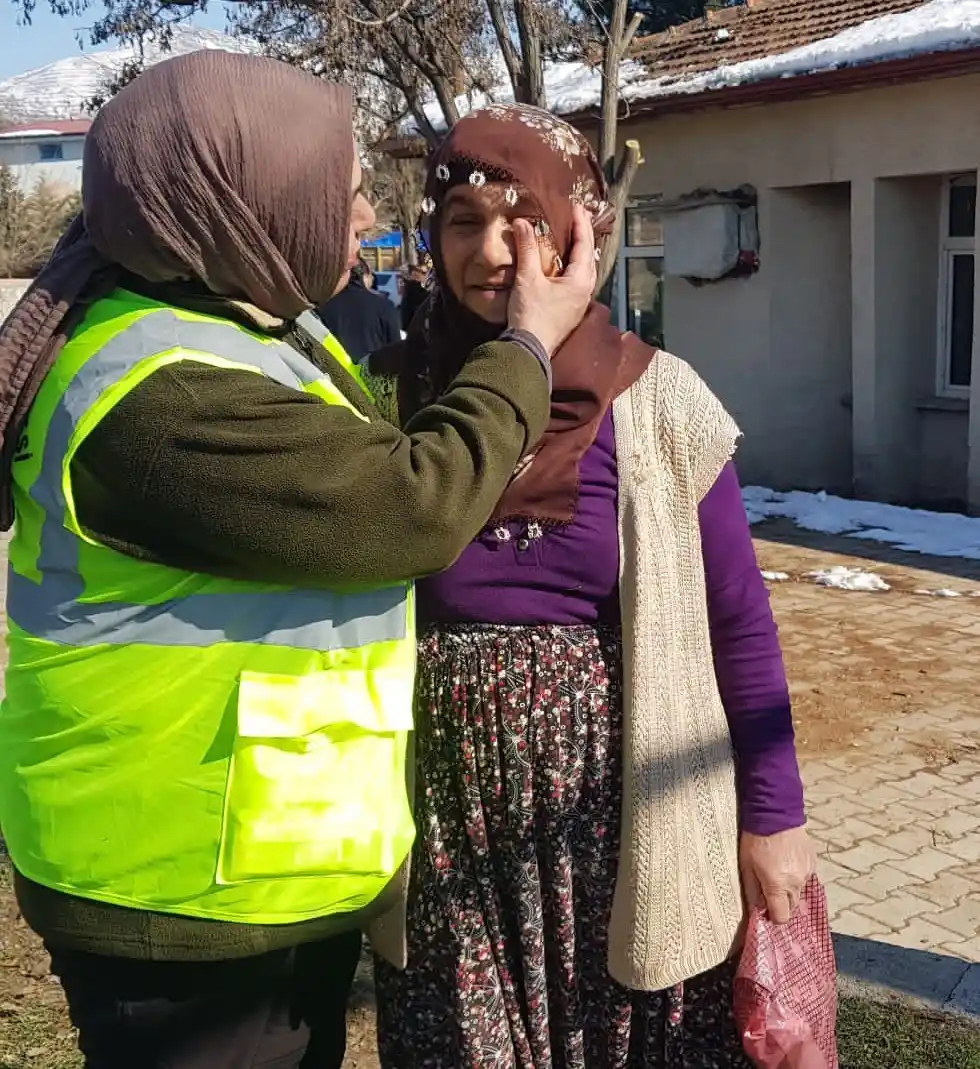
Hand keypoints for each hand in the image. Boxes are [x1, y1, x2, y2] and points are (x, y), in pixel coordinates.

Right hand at [507, 203, 596, 356]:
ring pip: (584, 272)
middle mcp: (585, 291)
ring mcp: (579, 304)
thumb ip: (527, 248)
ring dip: (579, 254)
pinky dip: (572, 269)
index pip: (584, 245)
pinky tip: (563, 267)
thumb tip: (523, 222)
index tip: (577, 207)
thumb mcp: (527, 278)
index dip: (581, 224)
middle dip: (583, 237)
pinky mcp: (569, 312)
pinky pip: (576, 283)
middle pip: (589, 258)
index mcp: (580, 281)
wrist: (529, 350)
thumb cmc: (531, 314)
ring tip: (572, 240)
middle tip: (577, 219)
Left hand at [740, 827, 815, 923]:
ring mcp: (806, 873)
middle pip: (791, 907)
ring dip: (789, 888)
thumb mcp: (746, 866)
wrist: (775, 814)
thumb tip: (758, 909)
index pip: (781, 917)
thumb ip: (753, 891)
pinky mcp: (812, 862)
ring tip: (777, 871)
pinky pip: (804, 878)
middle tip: (768, 887)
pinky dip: (796, 876)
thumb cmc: (755, 840)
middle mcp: (795, 883)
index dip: (773, 916)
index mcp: (778, 886)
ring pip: (799, 892)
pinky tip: (786, 862)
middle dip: (781, 902)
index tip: (765, 909)